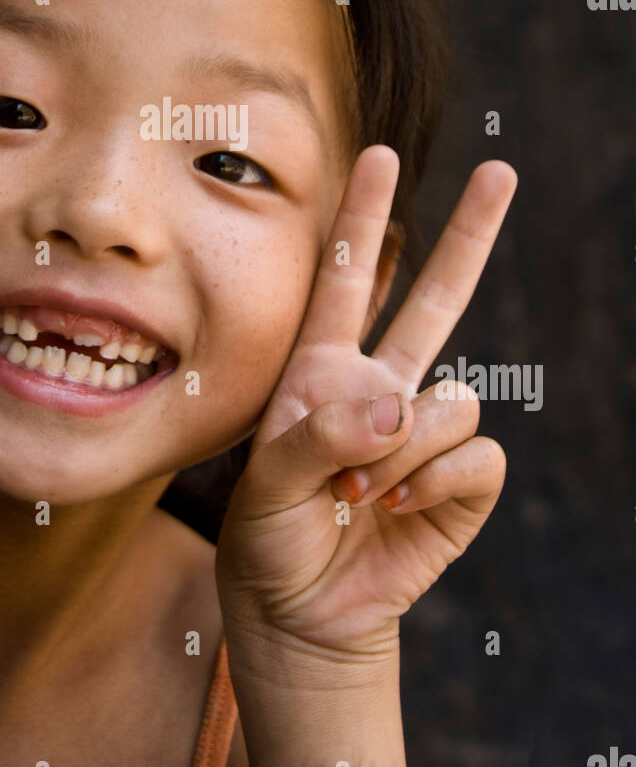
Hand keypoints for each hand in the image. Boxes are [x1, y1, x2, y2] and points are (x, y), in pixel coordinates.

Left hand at [215, 145, 517, 668]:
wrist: (301, 613)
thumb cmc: (269, 537)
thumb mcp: (264, 482)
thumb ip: (319, 434)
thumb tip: (399, 408)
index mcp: (322, 369)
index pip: (346, 278)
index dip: (362, 217)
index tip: (379, 153)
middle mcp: (380, 388)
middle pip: (438, 297)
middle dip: (469, 234)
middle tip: (501, 170)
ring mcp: (423, 433)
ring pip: (454, 395)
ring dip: (406, 445)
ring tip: (360, 488)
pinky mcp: (460, 482)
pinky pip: (476, 454)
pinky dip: (436, 480)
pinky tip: (398, 504)